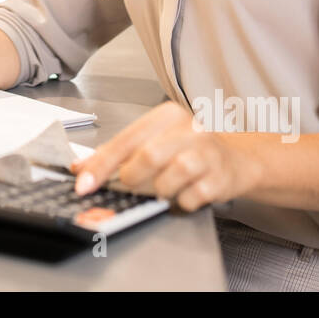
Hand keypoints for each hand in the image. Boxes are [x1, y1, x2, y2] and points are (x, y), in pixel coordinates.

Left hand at [69, 101, 261, 211]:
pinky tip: (185, 193)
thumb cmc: (189, 149)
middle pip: (147, 156)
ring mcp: (207, 153)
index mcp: (167, 115)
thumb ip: (118, 153)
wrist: (237, 160)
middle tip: (130, 185)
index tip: (83, 183)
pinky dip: (181, 202)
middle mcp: (189, 129)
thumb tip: (81, 167)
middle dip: (131, 178)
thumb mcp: (154, 141)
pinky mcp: (220, 177)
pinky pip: (189, 198)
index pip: (125, 139)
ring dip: (159, 191)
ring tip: (165, 187)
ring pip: (169, 179)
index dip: (100, 164)